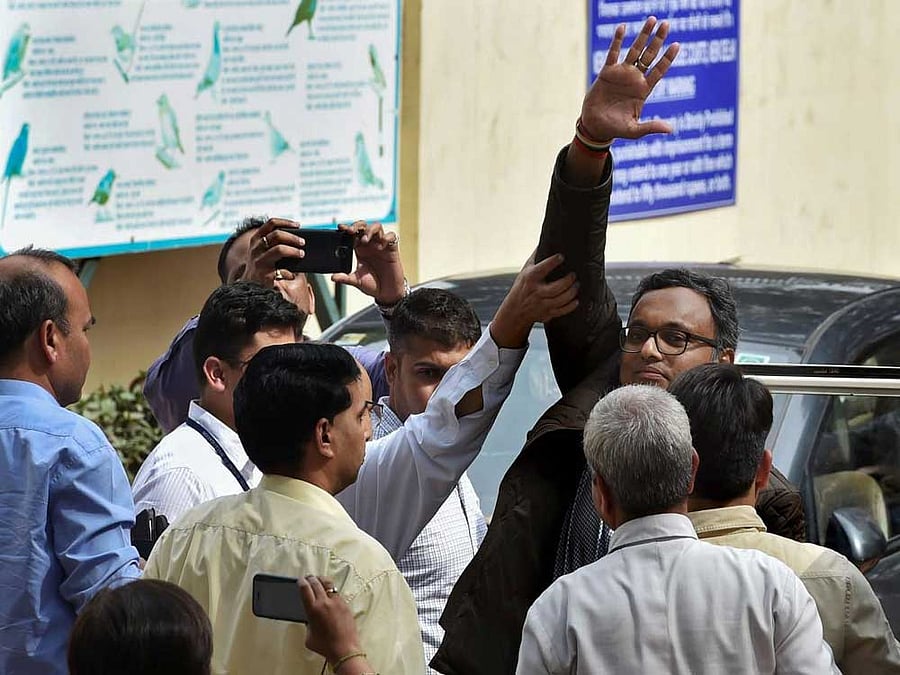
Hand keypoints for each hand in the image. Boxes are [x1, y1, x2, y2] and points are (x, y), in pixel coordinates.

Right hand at [240, 217, 305, 285]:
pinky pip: (281, 270)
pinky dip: (290, 273)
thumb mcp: (264, 253)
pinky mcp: (264, 274)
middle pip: (277, 235)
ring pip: (279, 249)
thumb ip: (276, 244)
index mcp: (256, 240)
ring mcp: (259, 261)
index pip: (271, 223)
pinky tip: (292, 275)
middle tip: (303, 242)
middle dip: (293, 237)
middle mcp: (256, 248)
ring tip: (301, 254)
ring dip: (293, 251)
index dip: (286, 222)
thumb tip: (299, 241)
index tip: (298, 225)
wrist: (249, 288)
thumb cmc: (262, 268)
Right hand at [297, 576, 360, 663]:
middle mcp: (325, 603)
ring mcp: (336, 602)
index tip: (300, 581)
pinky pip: (336, 592)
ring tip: (318, 580)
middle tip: (307, 578)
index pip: (305, 588)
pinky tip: (329, 593)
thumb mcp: (309, 636)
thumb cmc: (326, 646)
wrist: (344, 649)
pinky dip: (331, 590)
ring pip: (328, 584)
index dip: (301, 582)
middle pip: (316, 582)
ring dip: (321, 580)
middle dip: (310, 578)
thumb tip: (310, 618)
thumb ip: (308, 623)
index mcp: (313, 610)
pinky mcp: (345, 604)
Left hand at [331, 221, 405, 304]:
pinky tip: (381, 246)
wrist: (387, 292)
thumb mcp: (357, 281)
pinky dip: (386, 237)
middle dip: (357, 225)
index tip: (340, 228)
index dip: (346, 229)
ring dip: (370, 230)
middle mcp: (370, 245)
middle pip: (363, 226)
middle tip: (351, 231)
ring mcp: (381, 245)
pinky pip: (392, 236)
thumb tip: (333, 277)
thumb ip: (345, 278)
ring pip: (376, 227)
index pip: (352, 234)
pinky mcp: (392, 249)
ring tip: (365, 239)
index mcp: (359, 249)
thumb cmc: (372, 285)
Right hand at [489, 253, 577, 348]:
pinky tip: (575, 299)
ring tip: (576, 285)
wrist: (515, 310)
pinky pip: (562, 311)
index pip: (542, 268)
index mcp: (530, 278)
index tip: (561, 257)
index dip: (553, 261)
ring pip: (561, 299)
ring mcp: (542, 304)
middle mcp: (536, 292)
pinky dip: (571, 305)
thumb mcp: (525, 270)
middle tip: (573, 275)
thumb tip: (546, 241)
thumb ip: (536, 257)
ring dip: (572, 292)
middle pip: (556, 287)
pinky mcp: (547, 313)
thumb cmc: (522, 287)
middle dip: (568, 281)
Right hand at [581, 16, 679, 141]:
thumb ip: (651, 127)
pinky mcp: (607, 72)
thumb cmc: (616, 129)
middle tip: (666, 24)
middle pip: (650, 55)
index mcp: (643, 90)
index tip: (677, 44)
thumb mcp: (634, 130)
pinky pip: (613, 53)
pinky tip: (623, 27)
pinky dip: (617, 41)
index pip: (659, 70)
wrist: (595, 126)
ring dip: (643, 35)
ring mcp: (622, 74)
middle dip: (658, 40)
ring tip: (652, 20)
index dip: (668, 58)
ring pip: (635, 50)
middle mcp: (635, 78)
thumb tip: (670, 129)